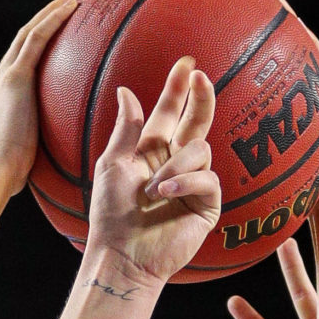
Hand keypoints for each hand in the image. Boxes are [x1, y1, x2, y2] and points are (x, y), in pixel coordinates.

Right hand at [0, 0, 77, 195]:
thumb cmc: (9, 177)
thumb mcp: (27, 157)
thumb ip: (42, 149)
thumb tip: (64, 163)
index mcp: (1, 99)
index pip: (21, 65)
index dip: (38, 48)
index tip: (57, 40)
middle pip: (24, 42)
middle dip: (44, 22)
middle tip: (67, 8)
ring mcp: (5, 76)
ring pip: (30, 33)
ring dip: (51, 13)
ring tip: (73, 0)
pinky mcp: (15, 76)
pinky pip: (37, 38)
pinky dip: (53, 18)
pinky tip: (72, 7)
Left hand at [86, 58, 220, 288]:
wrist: (123, 254)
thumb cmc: (111, 214)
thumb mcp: (113, 165)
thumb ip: (125, 129)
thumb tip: (127, 92)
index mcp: (151, 152)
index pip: (169, 113)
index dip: (177, 89)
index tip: (186, 64)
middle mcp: (175, 164)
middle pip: (197, 122)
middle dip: (201, 98)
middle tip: (201, 78)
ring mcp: (193, 183)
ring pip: (198, 150)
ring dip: (175, 166)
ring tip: (154, 190)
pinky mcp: (207, 204)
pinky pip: (207, 178)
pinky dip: (186, 182)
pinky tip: (166, 194)